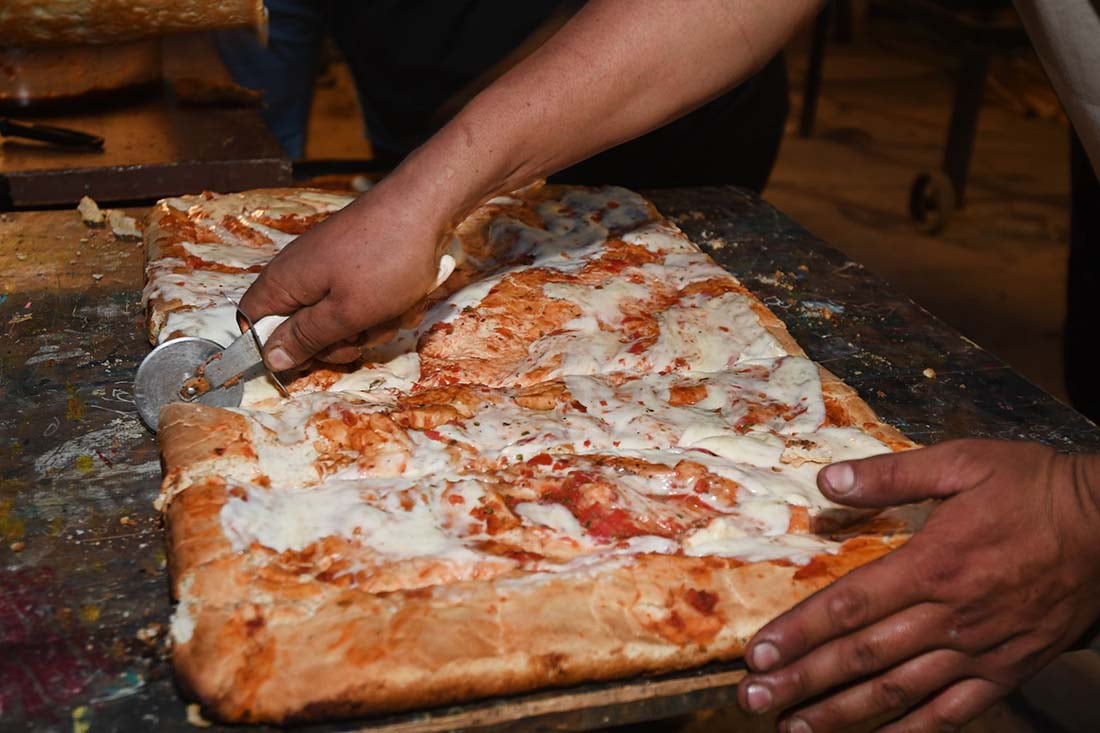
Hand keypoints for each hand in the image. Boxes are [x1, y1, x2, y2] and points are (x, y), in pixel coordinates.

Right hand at [238, 174, 449, 369]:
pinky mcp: (356, 263)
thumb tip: (270, 359)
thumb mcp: (346, 312)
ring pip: (336, 316)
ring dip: (366, 326)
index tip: (305, 363)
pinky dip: (381, 307)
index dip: (272, 348)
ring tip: (391, 314)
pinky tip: (404, 300)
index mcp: (283, 282)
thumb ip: (306, 338)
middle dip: (331, 342)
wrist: (425, 206)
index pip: (252, 321)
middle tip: (358, 342)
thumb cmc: (385, 260)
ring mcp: (330, 266)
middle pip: (298, 326)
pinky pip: (360, 299)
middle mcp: (299, 271)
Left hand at [737, 439, 1099, 731]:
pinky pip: (953, 712)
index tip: (758, 654)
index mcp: (931, 565)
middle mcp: (949, 617)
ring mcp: (978, 651)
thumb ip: (891, 475)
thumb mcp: (962, 462)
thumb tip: (826, 480)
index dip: (798, 632)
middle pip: (861, 658)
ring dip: (842, 715)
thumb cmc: (1035, 490)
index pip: (848, 607)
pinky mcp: (1007, 670)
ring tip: (795, 730)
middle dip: (803, 681)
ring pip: (898, 692)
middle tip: (754, 700)